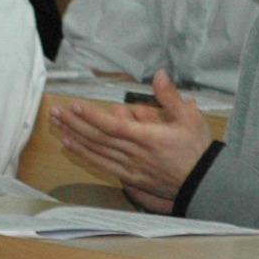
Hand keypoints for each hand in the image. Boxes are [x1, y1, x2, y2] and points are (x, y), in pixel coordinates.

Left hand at [48, 75, 214, 210]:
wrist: (203, 183)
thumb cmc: (197, 149)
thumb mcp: (191, 118)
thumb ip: (171, 97)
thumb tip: (159, 75)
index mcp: (148, 138)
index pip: (113, 126)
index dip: (92, 116)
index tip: (74, 105)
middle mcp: (134, 154)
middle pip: (98, 137)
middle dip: (75, 123)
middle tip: (55, 111)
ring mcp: (130, 167)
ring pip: (96, 151)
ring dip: (74, 137)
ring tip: (57, 124)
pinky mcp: (129, 177)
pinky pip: (102, 164)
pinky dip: (84, 155)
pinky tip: (70, 145)